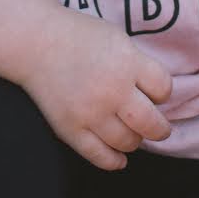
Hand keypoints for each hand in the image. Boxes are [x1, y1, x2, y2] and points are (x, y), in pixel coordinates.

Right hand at [17, 9, 173, 169]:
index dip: (161, 93)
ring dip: (135, 140)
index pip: (163, 89)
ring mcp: (90, 113)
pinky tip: (119, 158)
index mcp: (127, 62)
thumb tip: (157, 96)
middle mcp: (112, 90)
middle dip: (159, 128)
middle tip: (157, 127)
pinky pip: (100, 157)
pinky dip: (114, 161)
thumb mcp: (118, 38)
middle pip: (152, 123)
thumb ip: (139, 65)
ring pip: (128, 142)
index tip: (154, 93)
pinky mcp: (70, 130)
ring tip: (130, 132)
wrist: (35, 42)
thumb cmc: (79, 36)